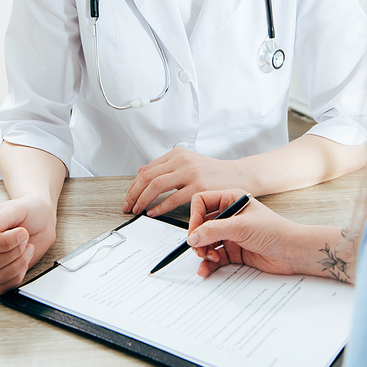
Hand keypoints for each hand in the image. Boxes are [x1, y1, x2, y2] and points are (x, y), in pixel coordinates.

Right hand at [0, 194, 56, 293]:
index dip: (4, 242)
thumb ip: (0, 218)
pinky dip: (18, 274)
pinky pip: (3, 286)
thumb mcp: (17, 208)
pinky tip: (24, 259)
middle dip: (14, 251)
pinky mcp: (1, 274)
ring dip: (18, 263)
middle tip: (25, 237)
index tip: (21, 231)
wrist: (43, 220)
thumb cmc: (28, 210)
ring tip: (26, 247)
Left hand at [123, 148, 243, 216]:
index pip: (147, 169)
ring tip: (138, 210)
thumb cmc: (212, 172)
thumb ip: (165, 167)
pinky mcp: (198, 186)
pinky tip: (153, 213)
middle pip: (148, 177)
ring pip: (156, 185)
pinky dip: (159, 207)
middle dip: (134, 193)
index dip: (134, 185)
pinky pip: (173, 199)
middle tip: (128, 206)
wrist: (237, 175)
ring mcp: (190, 172)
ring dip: (143, 200)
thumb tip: (141, 171)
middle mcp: (181, 160)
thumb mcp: (187, 163)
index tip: (129, 198)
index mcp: (176, 154)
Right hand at [187, 189, 305, 277]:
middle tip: (200, 249)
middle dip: (198, 238)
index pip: (201, 202)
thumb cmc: (274, 231)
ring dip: (203, 251)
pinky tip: (206, 269)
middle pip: (201, 224)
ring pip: (206, 241)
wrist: (293, 252)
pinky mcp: (234, 250)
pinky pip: (214, 256)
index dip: (195, 216)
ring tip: (209, 258)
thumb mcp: (241, 227)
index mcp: (231, 200)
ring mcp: (231, 233)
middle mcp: (229, 215)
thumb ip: (214, 230)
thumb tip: (193, 237)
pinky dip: (208, 264)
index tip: (194, 232)